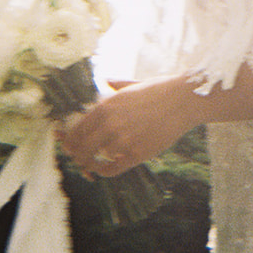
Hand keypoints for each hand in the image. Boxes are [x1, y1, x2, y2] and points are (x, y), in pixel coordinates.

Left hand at [59, 76, 192, 176]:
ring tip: (88, 166)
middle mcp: (110, 124)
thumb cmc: (161, 90)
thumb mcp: (133, 84)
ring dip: (90, 164)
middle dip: (76, 155)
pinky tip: (102, 170)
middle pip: (82, 147)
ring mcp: (123, 141)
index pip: (77, 129)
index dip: (69, 140)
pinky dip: (104, 172)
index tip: (67, 144)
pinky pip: (113, 169)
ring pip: (95, 159)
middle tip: (76, 158)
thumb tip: (105, 81)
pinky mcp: (137, 154)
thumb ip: (116, 84)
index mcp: (106, 106)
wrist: (185, 100)